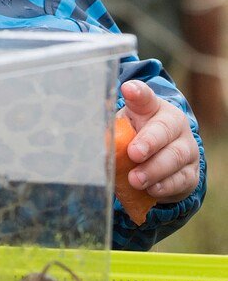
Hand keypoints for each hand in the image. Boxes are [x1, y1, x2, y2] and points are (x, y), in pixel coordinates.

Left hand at [119, 80, 200, 203]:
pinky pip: (181, 179)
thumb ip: (112, 132)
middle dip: (149, 142)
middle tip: (133, 153)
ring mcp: (186, 148)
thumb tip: (89, 141)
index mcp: (152, 107)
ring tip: (136, 179)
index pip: (145, 97)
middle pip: (164, 129)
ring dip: (154, 169)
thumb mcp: (122, 129)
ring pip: (174, 156)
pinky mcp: (191, 172)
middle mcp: (174, 124)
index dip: (137, 93)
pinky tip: (152, 190)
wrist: (161, 161)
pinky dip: (165, 186)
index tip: (128, 90)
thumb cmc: (135, 139)